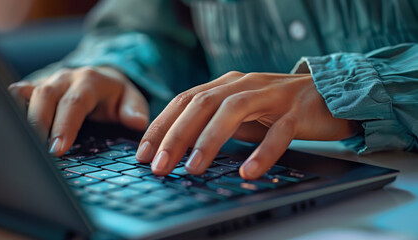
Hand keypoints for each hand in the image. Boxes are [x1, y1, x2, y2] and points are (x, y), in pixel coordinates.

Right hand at [8, 66, 148, 155]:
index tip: (59, 148)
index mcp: (90, 82)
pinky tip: (14, 122)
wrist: (104, 79)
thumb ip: (135, 110)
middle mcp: (66, 78)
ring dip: (26, 118)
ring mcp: (49, 81)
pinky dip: (17, 105)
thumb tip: (138, 122)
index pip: (74, 103)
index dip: (65, 125)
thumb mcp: (132, 100)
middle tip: (40, 151)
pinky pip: (22, 93)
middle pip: (46, 96)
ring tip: (26, 143)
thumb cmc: (117, 96)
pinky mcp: (37, 87)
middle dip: (40, 124)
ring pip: (31, 95)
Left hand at [135, 71, 357, 179]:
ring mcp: (271, 95)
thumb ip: (214, 122)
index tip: (144, 154)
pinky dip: (262, 152)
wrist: (328, 92)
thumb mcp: (240, 112)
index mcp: (226, 84)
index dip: (161, 126)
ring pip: (233, 111)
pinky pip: (278, 132)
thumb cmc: (277, 107)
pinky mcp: (297, 110)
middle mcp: (244, 84)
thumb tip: (181, 147)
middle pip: (201, 104)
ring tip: (192, 168)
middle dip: (176, 136)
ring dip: (208, 141)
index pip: (184, 100)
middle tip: (160, 166)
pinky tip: (248, 172)